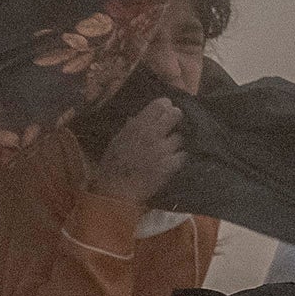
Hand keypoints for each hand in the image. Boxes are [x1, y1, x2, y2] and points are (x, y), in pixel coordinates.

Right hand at [90, 93, 186, 209]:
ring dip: (175, 141)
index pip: (161, 105)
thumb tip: (137, 117)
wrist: (117, 190)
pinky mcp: (170, 165)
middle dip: (175, 118)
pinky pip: (182, 155)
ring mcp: (163, 150)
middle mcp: (153, 134)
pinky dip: (178, 158)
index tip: (165, 110)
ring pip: (180, 137)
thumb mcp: (116, 141)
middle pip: (176, 115)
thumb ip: (129, 128)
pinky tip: (172, 161)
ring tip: (169, 147)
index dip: (165, 106)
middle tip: (172, 124)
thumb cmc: (112, 166)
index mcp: (138, 126)